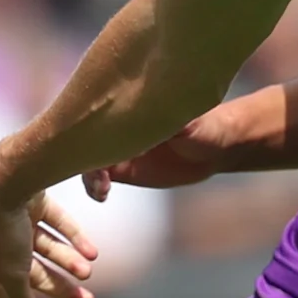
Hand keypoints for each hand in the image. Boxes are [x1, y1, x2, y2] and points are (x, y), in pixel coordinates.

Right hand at [0, 179, 102, 297]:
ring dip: (69, 260)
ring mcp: (17, 222)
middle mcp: (0, 244)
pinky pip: (57, 224)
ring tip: (88, 271)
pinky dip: (74, 237)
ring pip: (48, 247)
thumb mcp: (12, 275)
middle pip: (34, 271)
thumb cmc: (2, 234)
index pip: (4, 293)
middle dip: (61, 286)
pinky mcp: (34, 203)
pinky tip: (92, 252)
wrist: (6, 182)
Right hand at [87, 105, 251, 193]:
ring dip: (87, 172)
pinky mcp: (121, 167)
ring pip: (87, 156)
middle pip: (84, 133)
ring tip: (102, 187)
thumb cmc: (206, 127)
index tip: (88, 142)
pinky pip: (97, 176)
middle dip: (80, 151)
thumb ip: (166, 122)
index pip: (98, 111)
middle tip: (94, 170)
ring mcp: (116, 144)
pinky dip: (94, 186)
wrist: (216, 148)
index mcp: (131, 103)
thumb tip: (147, 119)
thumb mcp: (188, 124)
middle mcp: (118, 122)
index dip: (86, 126)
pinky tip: (102, 195)